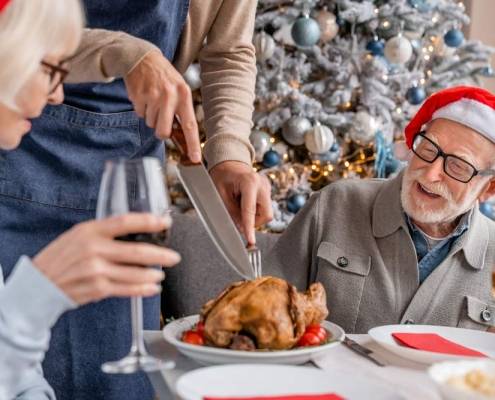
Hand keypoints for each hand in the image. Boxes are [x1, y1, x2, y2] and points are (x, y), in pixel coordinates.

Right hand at [33, 213, 180, 304]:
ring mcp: (96, 271)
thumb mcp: (78, 235)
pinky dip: (143, 289)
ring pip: (135, 272)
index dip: (149, 222)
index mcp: (90, 230)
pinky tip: (152, 288)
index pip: (126, 222)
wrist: (38, 285)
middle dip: (161, 255)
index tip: (165, 223)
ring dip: (153, 274)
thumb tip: (136, 231)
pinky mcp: (97, 289)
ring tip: (160, 274)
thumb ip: (104, 232)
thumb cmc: (61, 257)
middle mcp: (94, 249)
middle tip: (174, 257)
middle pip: (137, 251)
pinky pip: (127, 289)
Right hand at [124, 50, 200, 162]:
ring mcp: (153, 96)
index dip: (192, 144)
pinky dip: (141, 108)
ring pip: (150, 123)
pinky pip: (139, 114)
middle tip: (160, 120)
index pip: (190, 125)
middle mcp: (169, 96)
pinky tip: (144, 95)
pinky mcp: (138, 96)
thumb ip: (181, 110)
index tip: (195, 159)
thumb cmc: (164, 77)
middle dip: (160, 131)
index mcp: (184, 95)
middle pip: (163, 131)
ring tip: (153, 99)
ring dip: (150, 115)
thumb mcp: (179, 88)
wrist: (143, 57)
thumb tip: (182, 135)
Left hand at [210, 161, 272, 244]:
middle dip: (253, 222)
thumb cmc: (221, 176)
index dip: (249, 228)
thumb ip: (230, 212)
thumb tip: (240, 229)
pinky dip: (254, 211)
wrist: (228, 163)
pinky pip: (264, 208)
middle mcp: (262, 184)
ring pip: (266, 213)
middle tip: (238, 219)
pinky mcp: (268, 190)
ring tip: (238, 205)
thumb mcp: (220, 194)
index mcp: (249, 182)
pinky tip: (244, 203)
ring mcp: (267, 187)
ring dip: (253, 217)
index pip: (250, 211)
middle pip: (266, 214)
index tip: (250, 241)